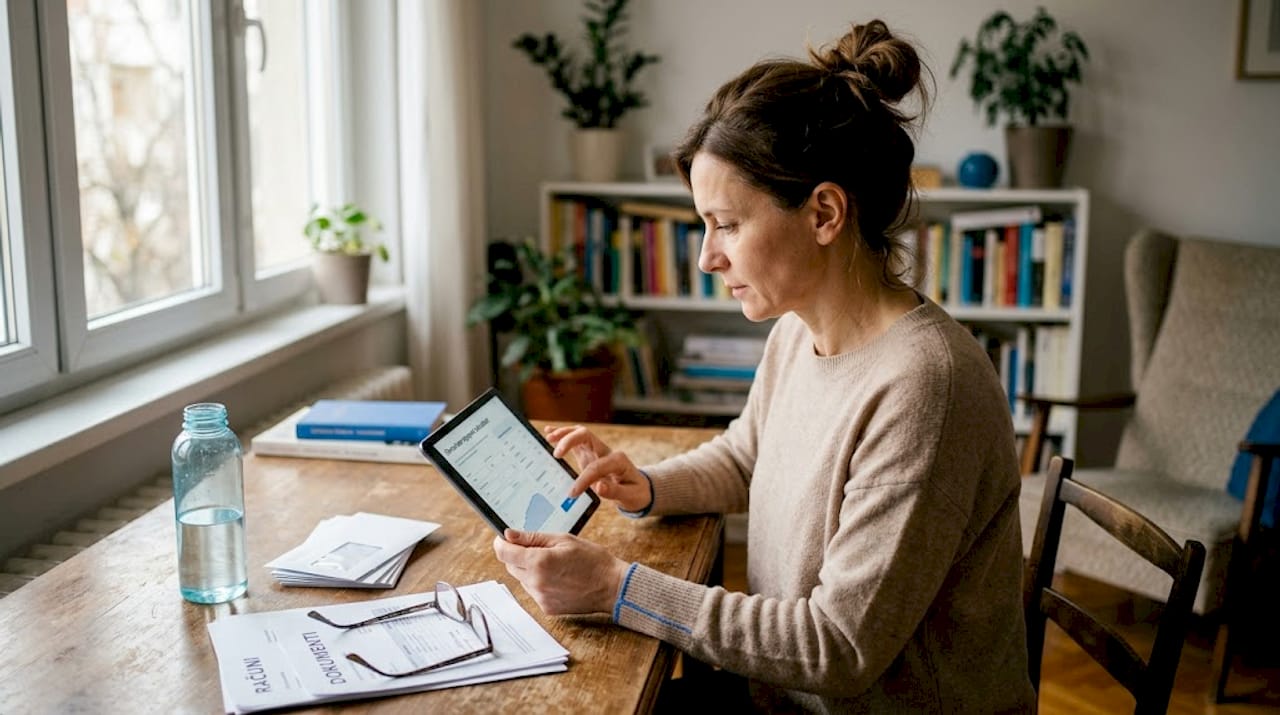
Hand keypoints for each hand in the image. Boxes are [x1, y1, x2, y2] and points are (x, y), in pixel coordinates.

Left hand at [492, 529, 629, 614]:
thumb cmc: (592, 559)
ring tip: (553, 565)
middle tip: (538, 549)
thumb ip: (533, 538)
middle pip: (510, 566)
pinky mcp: (546, 607)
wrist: (612, 587)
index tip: (504, 538)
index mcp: (539, 562)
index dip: (501, 543)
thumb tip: (508, 535)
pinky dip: (539, 583)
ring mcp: (540, 597)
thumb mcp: (563, 540)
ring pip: (521, 579)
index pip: (504, 552)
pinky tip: (558, 578)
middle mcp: (536, 582)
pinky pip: (533, 591)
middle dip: (518, 555)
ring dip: (529, 569)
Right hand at [545, 425, 651, 512]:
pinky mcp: (589, 454)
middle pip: (586, 436)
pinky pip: (575, 441)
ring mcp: (596, 451)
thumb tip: (599, 486)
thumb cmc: (635, 492)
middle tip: (556, 454)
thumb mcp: (630, 496)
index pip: (596, 466)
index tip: (573, 493)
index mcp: (618, 460)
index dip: (583, 479)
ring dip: (564, 434)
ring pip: (579, 434)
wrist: (638, 488)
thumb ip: (615, 491)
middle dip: (570, 441)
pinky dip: (563, 436)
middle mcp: (606, 451)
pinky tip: (549, 432)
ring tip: (549, 437)